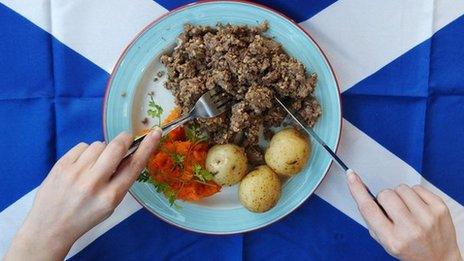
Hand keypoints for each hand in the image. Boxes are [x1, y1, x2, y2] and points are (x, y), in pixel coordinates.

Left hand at [5, 129, 161, 260]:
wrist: (50, 226)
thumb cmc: (86, 216)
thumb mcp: (110, 205)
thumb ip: (121, 180)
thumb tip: (131, 152)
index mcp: (111, 196)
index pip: (134, 166)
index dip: (147, 147)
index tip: (155, 133)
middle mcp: (94, 183)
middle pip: (116, 147)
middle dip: (124, 140)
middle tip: (125, 141)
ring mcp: (75, 173)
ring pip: (98, 144)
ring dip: (102, 150)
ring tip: (95, 164)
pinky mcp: (61, 165)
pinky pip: (82, 146)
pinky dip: (86, 152)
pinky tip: (81, 164)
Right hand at [347, 170, 461, 260]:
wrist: (439, 259)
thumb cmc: (410, 249)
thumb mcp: (385, 241)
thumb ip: (372, 219)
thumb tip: (361, 190)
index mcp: (392, 239)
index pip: (369, 208)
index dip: (357, 190)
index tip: (351, 176)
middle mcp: (410, 229)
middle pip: (385, 194)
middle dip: (385, 198)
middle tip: (392, 210)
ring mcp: (427, 218)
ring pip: (401, 188)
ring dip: (400, 196)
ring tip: (407, 210)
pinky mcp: (440, 208)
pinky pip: (417, 187)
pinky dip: (414, 194)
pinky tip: (418, 208)